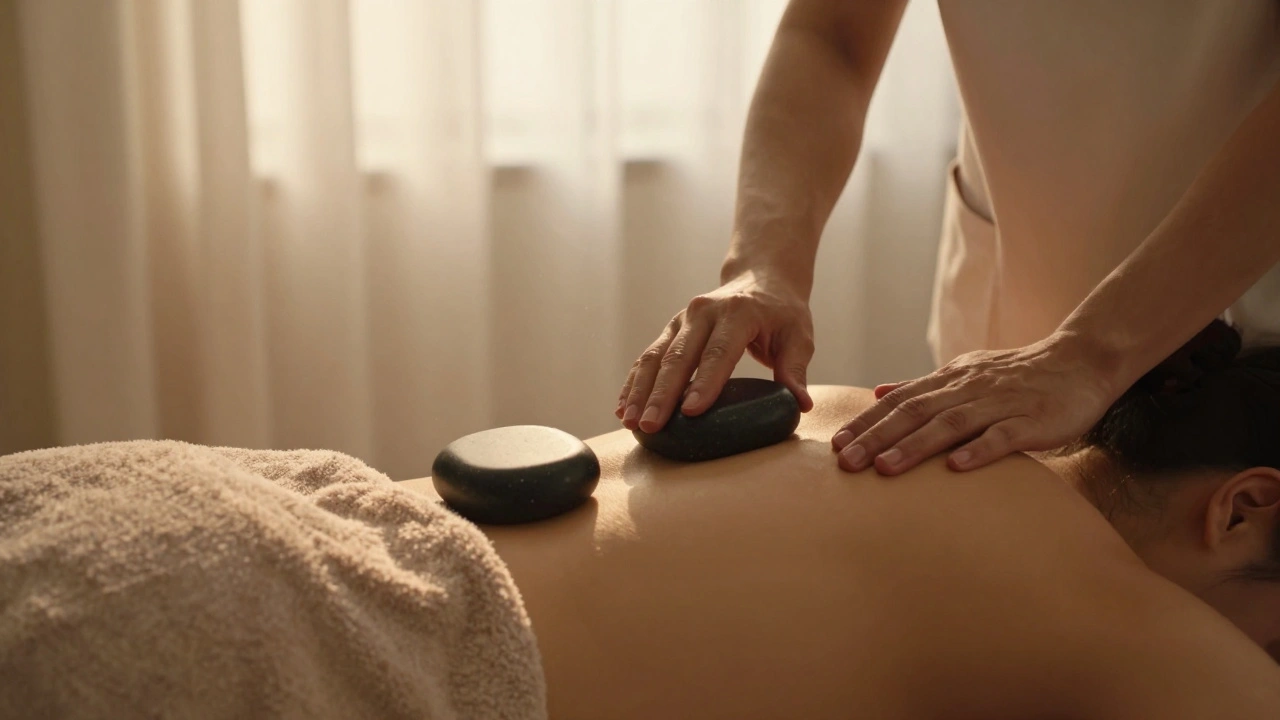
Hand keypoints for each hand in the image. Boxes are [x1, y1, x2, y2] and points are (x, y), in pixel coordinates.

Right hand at [617, 271, 815, 432]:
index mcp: (737, 313)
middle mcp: (703, 312)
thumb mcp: (798, 337)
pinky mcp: (671, 329)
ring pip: (656, 356)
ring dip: (640, 391)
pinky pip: (648, 356)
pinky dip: (634, 382)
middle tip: (651, 426)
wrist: (760, 278)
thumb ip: (795, 370)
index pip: (719, 353)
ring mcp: (682, 319)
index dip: (704, 383)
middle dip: (662, 394)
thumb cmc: (782, 314)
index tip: (690, 412)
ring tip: (630, 422)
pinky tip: (623, 408)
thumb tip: (800, 405)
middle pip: (679, 356)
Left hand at [830, 333, 1119, 474]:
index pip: (900, 401)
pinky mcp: (1033, 420)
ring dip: (915, 446)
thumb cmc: (1018, 375)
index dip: (867, 422)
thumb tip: (879, 392)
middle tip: (846, 462)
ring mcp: (1001, 403)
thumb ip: (924, 386)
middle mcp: (969, 388)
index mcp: (951, 379)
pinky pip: (1003, 435)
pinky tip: (955, 467)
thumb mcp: (966, 373)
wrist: (1081, 361)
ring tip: (884, 468)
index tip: (836, 444)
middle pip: (916, 412)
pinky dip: (978, 450)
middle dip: (877, 437)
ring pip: (951, 423)